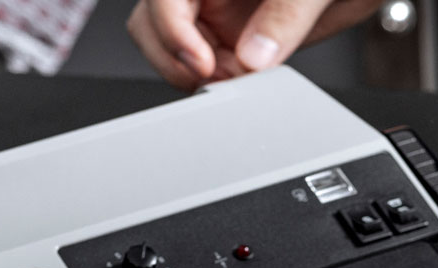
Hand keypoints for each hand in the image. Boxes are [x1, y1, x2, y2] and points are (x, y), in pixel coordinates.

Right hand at [126, 0, 380, 89]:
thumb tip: (256, 59)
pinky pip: (209, 68)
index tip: (202, 65)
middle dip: (178, 59)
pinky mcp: (234, 39)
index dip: (171, 32)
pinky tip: (249, 81)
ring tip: (242, 78)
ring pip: (173, 50)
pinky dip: (222, 84)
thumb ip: (286, 15)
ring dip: (198, 75)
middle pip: (152, 24)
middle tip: (224, 76)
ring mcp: (216, 13)